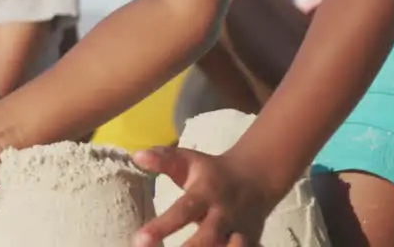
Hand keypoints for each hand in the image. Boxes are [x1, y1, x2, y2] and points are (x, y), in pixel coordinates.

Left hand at [133, 147, 280, 246]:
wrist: (257, 178)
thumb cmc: (213, 173)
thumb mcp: (189, 161)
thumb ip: (163, 159)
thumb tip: (137, 155)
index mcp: (206, 193)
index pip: (182, 211)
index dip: (161, 227)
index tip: (138, 241)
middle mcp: (223, 216)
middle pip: (206, 240)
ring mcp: (239, 233)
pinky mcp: (251, 245)